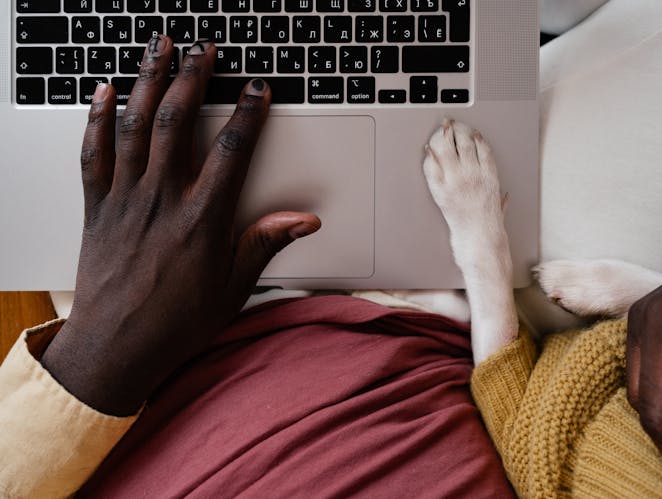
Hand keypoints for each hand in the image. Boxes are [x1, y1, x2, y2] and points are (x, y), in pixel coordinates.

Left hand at [41, 36, 319, 415]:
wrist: (115, 348)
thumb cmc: (175, 323)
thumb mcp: (233, 288)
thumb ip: (264, 244)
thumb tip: (303, 220)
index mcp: (200, 220)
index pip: (230, 152)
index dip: (247, 114)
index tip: (257, 89)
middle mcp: (161, 201)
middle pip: (176, 124)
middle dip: (192, 79)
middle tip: (203, 49)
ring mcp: (125, 200)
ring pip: (134, 127)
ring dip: (148, 82)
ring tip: (159, 49)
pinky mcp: (97, 208)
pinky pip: (93, 154)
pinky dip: (97, 118)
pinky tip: (104, 91)